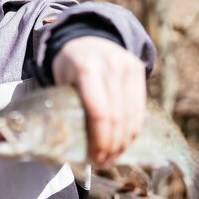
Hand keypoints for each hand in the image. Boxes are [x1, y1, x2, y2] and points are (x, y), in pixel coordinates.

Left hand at [52, 36, 146, 166]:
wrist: (85, 37)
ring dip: (125, 141)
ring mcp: (127, 66)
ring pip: (132, 114)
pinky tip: (125, 141)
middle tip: (104, 162)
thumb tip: (65, 147)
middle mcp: (110, 65)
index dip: (99, 139)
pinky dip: (134, 128)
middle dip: (112, 145)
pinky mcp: (138, 69)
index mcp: (86, 69)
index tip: (95, 157)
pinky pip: (140, 107)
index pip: (99, 112)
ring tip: (114, 156)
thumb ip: (65, 107)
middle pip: (117, 116)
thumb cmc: (68, 66)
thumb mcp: (59, 81)